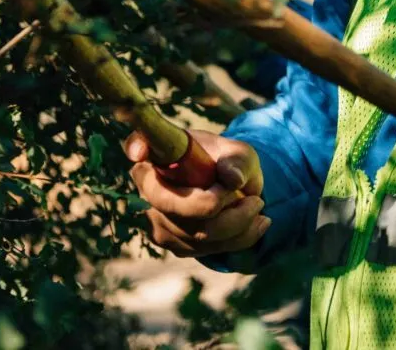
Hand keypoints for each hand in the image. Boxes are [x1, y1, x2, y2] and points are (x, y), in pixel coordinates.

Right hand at [125, 129, 268, 256]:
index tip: (140, 151)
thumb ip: (237, 160)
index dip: (137, 147)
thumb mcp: (239, 153)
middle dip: (216, 204)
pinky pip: (207, 248)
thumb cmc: (228, 163)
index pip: (139, 145)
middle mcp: (149, 189)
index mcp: (161, 155)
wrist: (231, 189)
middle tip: (253, 195)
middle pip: (172, 205)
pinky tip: (258, 222)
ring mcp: (157, 221)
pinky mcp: (173, 244)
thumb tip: (233, 179)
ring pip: (197, 233)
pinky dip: (240, 237)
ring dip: (239, 222)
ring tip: (258, 204)